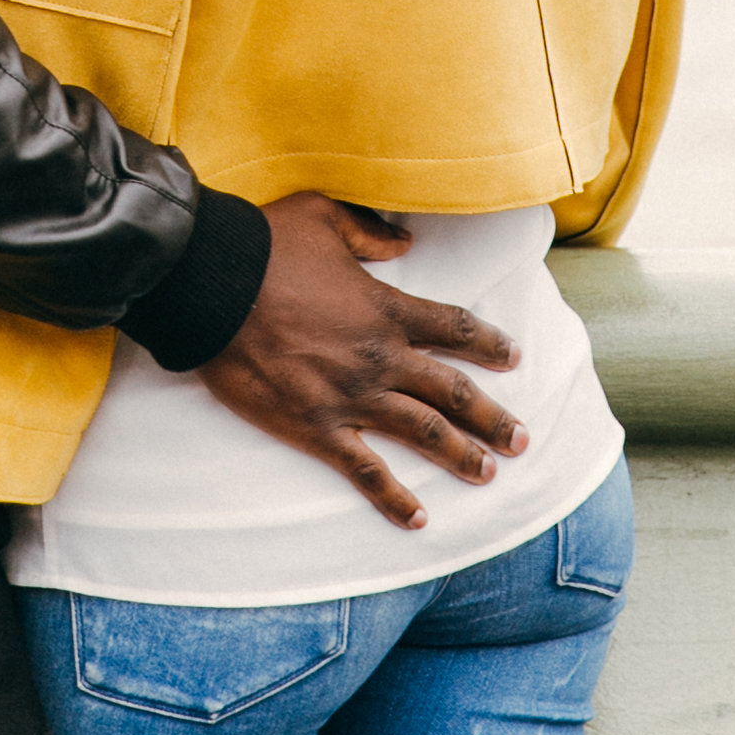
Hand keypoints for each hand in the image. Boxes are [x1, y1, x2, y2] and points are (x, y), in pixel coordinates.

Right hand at [194, 193, 526, 532]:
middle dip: (492, 417)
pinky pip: (364, 470)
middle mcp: (380, 357)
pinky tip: (419, 520)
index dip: (488, 343)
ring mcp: (351, 396)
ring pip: (422, 433)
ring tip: (489, 473)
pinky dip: (393, 497)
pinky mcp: (316, 427)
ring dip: (461, 455)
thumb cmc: (265, 245)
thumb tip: (406, 240)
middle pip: (452, 392)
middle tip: (523, 440)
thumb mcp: (322, 215)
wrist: (211, 285)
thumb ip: (370, 228)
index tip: (514, 357)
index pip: (453, 327)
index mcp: (385, 308)